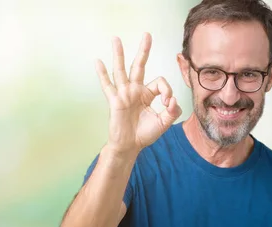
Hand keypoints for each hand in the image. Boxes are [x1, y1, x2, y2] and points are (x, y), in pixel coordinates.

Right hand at [95, 33, 181, 155]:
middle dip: (144, 50)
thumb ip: (172, 111)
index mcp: (147, 94)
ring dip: (119, 54)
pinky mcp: (115, 101)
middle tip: (147, 34)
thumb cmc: (145, 133)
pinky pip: (108, 85)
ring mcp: (124, 94)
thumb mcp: (164, 122)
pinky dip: (102, 74)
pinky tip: (98, 61)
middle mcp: (135, 90)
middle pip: (139, 66)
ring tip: (116, 39)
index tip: (168, 103)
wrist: (130, 146)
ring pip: (121, 70)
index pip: (160, 83)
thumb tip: (173, 100)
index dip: (167, 90)